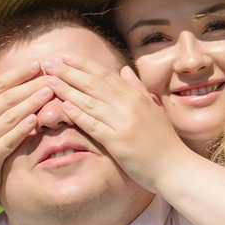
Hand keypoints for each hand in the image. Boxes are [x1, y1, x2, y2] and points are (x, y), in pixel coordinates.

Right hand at [0, 58, 51, 200]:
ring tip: (49, 93)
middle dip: (30, 86)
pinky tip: (36, 119)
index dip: (18, 73)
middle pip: (6, 99)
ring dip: (31, 103)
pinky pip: (7, 141)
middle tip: (51, 77)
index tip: (38, 64)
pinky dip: (22, 130)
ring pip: (9, 117)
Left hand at [42, 55, 191, 191]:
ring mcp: (123, 123)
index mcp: (137, 96)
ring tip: (49, 81)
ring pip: (90, 102)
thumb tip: (125, 69)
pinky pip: (93, 125)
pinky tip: (64, 106)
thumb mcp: (153, 108)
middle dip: (69, 72)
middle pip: (93, 84)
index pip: (105, 75)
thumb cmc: (164, 140)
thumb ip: (137, 88)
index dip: (84, 65)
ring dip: (67, 90)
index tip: (66, 57)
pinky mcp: (117, 142)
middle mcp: (129, 105)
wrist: (175, 167)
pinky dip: (78, 115)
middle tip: (49, 63)